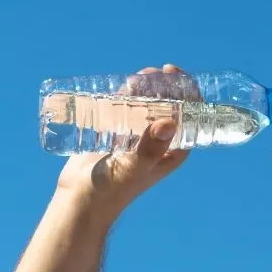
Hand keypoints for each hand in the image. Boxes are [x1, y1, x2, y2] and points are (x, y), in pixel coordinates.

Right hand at [54, 64, 192, 219]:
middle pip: (168, 107)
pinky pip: (126, 110)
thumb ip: (150, 147)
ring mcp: (137, 137)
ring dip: (146, 88)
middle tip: (152, 72)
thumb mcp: (134, 167)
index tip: (173, 73)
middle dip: (164, 86)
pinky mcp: (117, 134)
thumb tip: (168, 122)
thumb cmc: (113, 189)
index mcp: (172, 151)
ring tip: (138, 76)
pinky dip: (126, 97)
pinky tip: (122, 86)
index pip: (189, 116)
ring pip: (147, 106)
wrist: (82, 200)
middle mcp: (158, 143)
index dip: (186, 91)